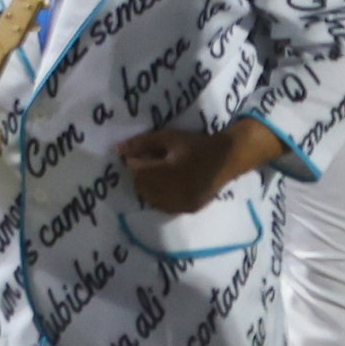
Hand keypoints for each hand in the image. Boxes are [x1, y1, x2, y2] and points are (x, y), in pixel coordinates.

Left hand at [118, 121, 275, 213]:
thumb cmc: (195, 145)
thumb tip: (118, 150)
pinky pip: (165, 207)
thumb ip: (142, 143)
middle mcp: (176, 191)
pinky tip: (165, 187)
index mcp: (170, 171)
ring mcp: (184, 202)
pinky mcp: (190, 208)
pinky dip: (159, 199)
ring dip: (147, 189)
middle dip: (139, 176)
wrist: (226, 158)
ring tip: (156, 176)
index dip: (134, 164)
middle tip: (146, 166)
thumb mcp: (167, 137)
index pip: (138, 172)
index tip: (137, 157)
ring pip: (152, 200)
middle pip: (143, 188)